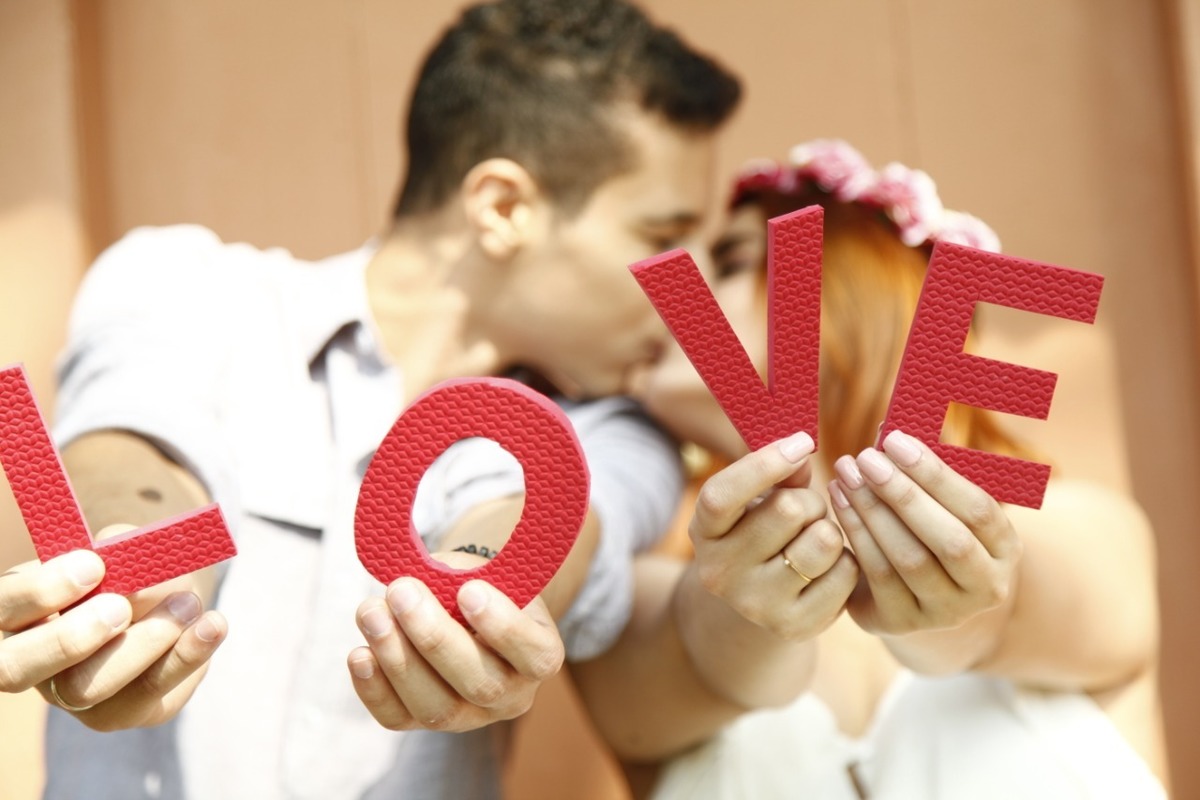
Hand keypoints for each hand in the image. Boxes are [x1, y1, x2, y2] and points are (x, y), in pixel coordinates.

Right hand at [0, 546, 226, 730]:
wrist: (167, 600)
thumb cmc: (133, 568)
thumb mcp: (126, 549)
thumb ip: (125, 554)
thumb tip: (140, 587)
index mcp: (19, 612)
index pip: (1, 607)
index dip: (39, 591)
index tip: (94, 565)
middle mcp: (32, 660)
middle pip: (15, 668)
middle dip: (70, 637)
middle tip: (120, 607)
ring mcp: (70, 694)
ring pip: (86, 688)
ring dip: (143, 642)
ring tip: (187, 604)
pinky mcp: (121, 712)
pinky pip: (146, 695)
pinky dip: (185, 656)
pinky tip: (212, 624)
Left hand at [347, 572, 563, 731]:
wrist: (464, 608)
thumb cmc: (476, 584)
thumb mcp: (481, 572)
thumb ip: (457, 579)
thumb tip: (409, 588)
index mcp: (541, 655)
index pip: (532, 653)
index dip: (502, 626)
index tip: (468, 591)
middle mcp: (513, 696)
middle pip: (478, 682)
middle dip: (433, 636)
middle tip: (400, 591)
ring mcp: (470, 717)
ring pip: (436, 708)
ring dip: (397, 658)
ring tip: (371, 613)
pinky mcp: (427, 722)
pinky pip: (398, 718)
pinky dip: (374, 689)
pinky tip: (359, 654)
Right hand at [689, 432, 858, 640]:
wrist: (757, 602)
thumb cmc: (761, 531)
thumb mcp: (756, 500)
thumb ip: (777, 474)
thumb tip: (801, 452)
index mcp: (704, 532)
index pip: (721, 495)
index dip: (764, 463)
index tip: (802, 442)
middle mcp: (720, 572)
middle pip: (788, 509)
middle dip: (809, 501)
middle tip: (805, 512)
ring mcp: (756, 604)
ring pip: (824, 540)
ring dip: (829, 530)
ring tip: (814, 539)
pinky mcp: (794, 626)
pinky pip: (846, 572)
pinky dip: (845, 563)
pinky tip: (825, 569)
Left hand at [830, 430, 1021, 637]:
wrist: (911, 595)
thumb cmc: (927, 529)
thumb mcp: (942, 506)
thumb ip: (928, 475)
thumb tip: (890, 428)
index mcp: (1005, 550)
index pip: (980, 510)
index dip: (937, 475)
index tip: (895, 440)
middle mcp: (986, 588)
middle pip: (949, 540)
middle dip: (904, 494)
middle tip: (867, 457)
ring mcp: (945, 613)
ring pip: (910, 559)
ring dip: (873, 511)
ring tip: (846, 473)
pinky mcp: (903, 623)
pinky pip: (878, 575)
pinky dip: (856, 534)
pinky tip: (839, 501)